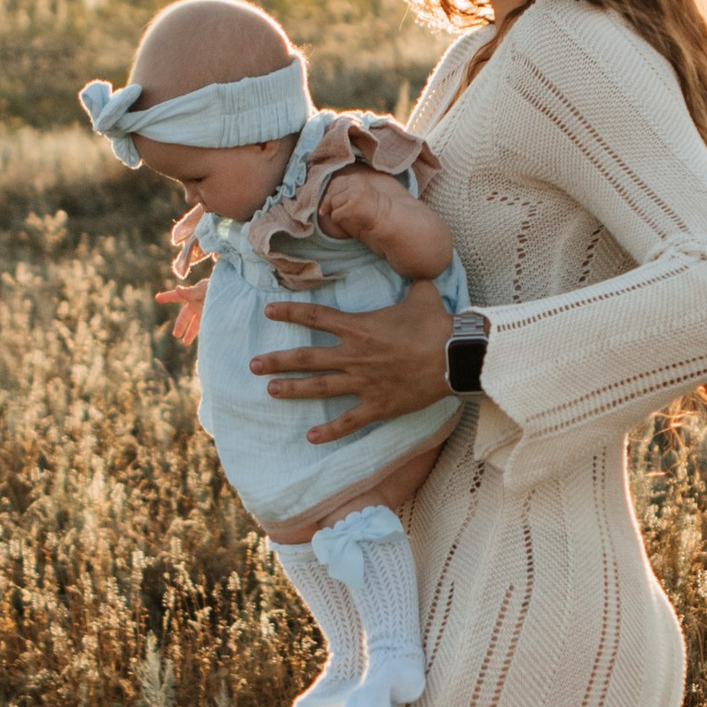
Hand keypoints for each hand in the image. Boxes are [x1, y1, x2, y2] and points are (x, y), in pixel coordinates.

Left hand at [250, 287, 453, 443]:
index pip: (316, 316)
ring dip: (293, 390)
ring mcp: (363, 383)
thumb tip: (419, 269)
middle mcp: (354, 355)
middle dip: (278, 360)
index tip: (268, 312)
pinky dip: (330, 431)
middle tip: (253, 365)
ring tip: (270, 391)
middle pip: (307, 357)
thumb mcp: (422, 295)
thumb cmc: (436, 325)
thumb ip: (413, 283)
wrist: (453, 356)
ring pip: (320, 387)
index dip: (290, 313)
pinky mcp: (378, 406)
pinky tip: (311, 438)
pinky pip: (349, 421)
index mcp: (359, 327)